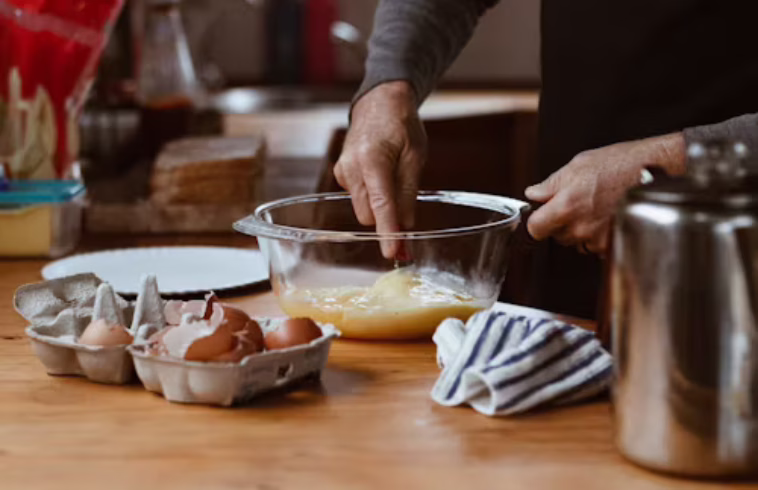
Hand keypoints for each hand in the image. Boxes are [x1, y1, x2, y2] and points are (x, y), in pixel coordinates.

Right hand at [334, 81, 426, 256]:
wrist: (379, 102)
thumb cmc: (401, 126)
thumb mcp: (415, 157)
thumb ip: (409, 193)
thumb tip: (407, 227)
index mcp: (373, 161)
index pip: (381, 206)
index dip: (389, 233)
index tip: (394, 253)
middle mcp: (351, 168)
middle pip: (369, 214)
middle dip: (387, 219)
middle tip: (407, 211)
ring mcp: (342, 172)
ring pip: (363, 208)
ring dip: (380, 206)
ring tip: (394, 179)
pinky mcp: (340, 174)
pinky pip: (358, 197)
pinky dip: (372, 196)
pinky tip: (380, 176)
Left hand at [525, 133, 685, 254]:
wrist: (657, 172)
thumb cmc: (622, 164)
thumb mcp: (579, 164)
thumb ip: (551, 184)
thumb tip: (534, 193)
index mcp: (567, 206)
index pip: (535, 229)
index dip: (536, 221)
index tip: (540, 216)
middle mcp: (581, 227)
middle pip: (556, 235)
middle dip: (561, 222)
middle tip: (577, 203)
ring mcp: (598, 238)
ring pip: (576, 241)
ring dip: (580, 230)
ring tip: (596, 207)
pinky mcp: (613, 244)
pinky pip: (595, 245)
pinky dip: (598, 235)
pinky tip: (607, 216)